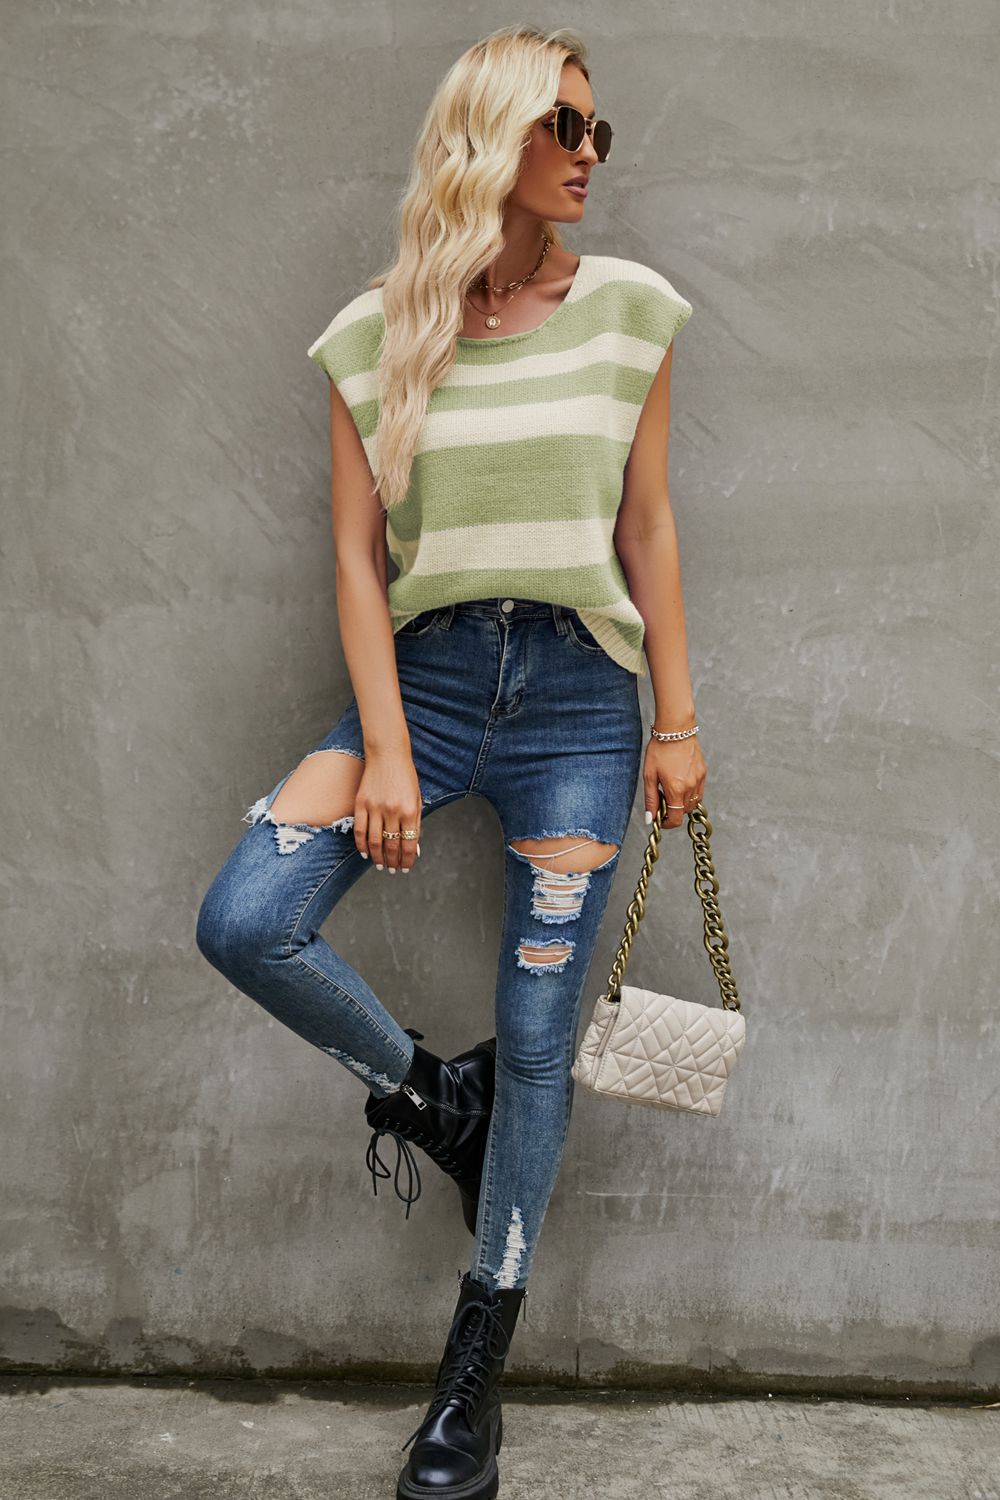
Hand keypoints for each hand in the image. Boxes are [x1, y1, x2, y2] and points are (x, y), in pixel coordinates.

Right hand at [353, 749, 422, 872]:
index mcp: (409, 810)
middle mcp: (392, 811)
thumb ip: (415, 823)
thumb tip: (413, 848)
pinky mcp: (361, 803)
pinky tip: (365, 854)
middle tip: (391, 870)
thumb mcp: (416, 799)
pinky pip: (359, 830)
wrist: (388, 754)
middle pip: (391, 845)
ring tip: (380, 866)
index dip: (406, 859)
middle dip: (392, 861)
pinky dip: (361, 845)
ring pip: (374, 841)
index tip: (405, 868)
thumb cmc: (406, 777)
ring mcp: (375, 807)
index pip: (408, 843)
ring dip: (377, 857)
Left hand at [643, 735, 706, 830]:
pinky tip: (680, 780)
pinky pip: (699, 791)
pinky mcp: (703, 772)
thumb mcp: (649, 775)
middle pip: (684, 811)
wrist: (676, 729)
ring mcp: (699, 780)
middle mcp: (691, 787)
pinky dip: (690, 792)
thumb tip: (650, 819)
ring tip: (670, 786)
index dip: (668, 823)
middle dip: (673, 811)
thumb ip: (651, 799)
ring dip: (682, 802)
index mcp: (676, 789)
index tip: (661, 819)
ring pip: (693, 802)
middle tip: (662, 796)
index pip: (676, 819)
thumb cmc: (659, 750)